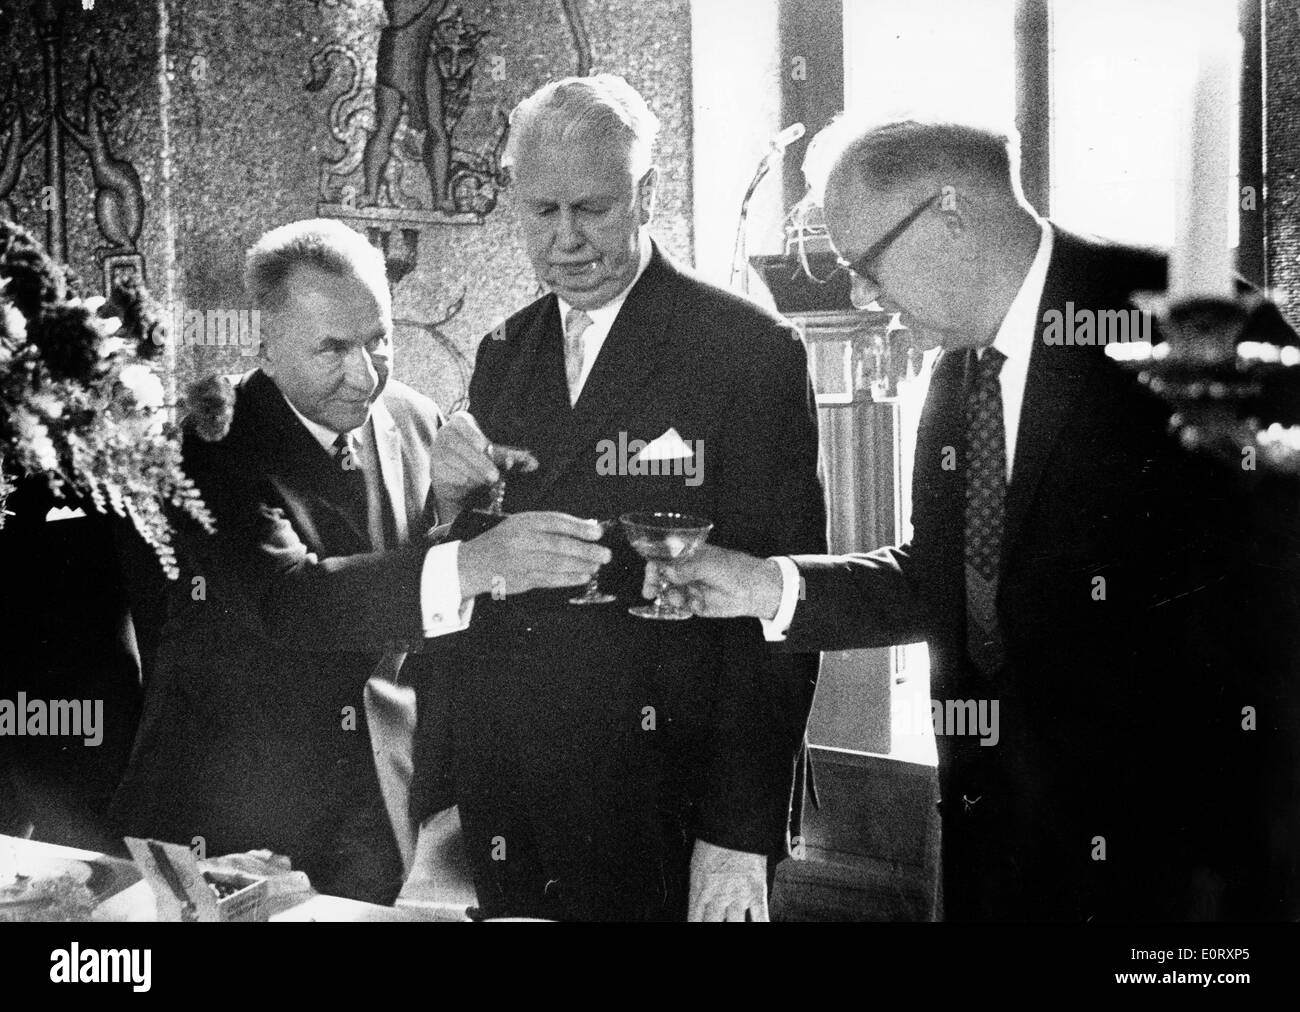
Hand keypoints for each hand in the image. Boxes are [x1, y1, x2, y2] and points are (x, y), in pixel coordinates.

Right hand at [431, 411, 537, 517]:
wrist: (460, 477)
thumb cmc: (480, 458)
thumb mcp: (496, 454)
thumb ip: (511, 456)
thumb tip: (534, 464)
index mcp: (460, 422)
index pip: (462, 423)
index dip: (472, 434)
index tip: (484, 446)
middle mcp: (445, 434)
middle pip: (458, 445)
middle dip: (478, 462)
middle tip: (494, 476)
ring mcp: (437, 452)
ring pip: (453, 462)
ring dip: (473, 473)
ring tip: (488, 481)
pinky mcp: (434, 470)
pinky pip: (448, 475)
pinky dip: (462, 480)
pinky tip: (472, 484)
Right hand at [459, 511, 609, 598]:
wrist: (473, 563)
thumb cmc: (504, 540)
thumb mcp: (521, 524)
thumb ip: (550, 525)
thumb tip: (586, 527)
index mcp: (522, 522)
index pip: (555, 522)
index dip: (579, 528)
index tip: (598, 533)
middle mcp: (520, 541)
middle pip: (558, 545)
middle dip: (586, 550)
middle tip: (605, 554)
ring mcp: (520, 562)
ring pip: (556, 564)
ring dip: (581, 566)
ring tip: (597, 565)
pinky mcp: (521, 580)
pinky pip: (550, 580)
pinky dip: (569, 579)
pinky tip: (583, 576)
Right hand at [643, 544, 783, 619]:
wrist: (754, 590)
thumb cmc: (734, 569)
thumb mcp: (709, 565)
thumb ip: (687, 569)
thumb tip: (666, 573)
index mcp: (688, 554)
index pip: (663, 556)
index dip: (653, 563)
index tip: (651, 572)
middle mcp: (685, 570)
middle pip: (660, 575)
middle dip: (653, 583)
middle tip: (650, 592)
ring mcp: (689, 586)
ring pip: (668, 592)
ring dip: (670, 596)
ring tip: (681, 600)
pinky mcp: (694, 603)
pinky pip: (680, 606)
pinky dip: (685, 607)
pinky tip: (698, 605)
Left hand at [687, 839, 768, 921]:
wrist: (734, 824)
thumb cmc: (714, 841)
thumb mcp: (696, 865)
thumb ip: (697, 890)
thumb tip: (697, 908)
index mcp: (700, 889)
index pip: (694, 921)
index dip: (695, 927)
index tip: (698, 927)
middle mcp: (717, 896)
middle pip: (713, 925)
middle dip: (714, 927)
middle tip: (716, 923)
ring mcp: (738, 895)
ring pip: (735, 925)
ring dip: (734, 926)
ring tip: (735, 923)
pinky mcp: (757, 891)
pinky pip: (760, 918)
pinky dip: (761, 924)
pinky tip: (761, 926)